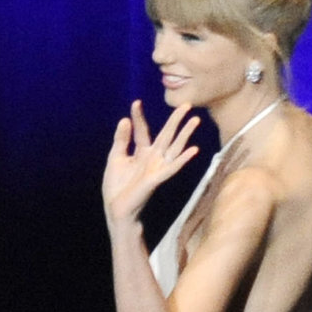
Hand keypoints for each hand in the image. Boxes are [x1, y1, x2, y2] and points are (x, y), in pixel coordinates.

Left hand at [102, 100, 201, 232]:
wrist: (116, 208)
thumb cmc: (117, 186)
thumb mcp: (115, 158)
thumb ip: (121, 139)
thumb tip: (124, 119)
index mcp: (141, 152)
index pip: (142, 130)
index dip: (139, 117)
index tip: (136, 103)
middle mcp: (152, 158)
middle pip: (167, 135)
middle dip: (176, 120)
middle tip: (186, 104)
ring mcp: (157, 168)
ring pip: (174, 147)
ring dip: (185, 134)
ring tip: (195, 120)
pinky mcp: (157, 179)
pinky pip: (172, 167)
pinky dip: (183, 159)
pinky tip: (194, 149)